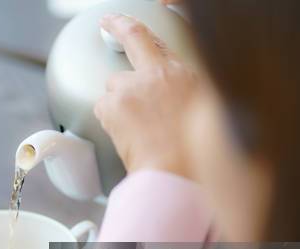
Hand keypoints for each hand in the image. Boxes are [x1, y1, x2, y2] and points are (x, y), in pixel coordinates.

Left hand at [94, 14, 199, 177]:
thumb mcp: (200, 110)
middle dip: (120, 80)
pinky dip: (110, 120)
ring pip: (113, 88)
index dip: (124, 27)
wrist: (175, 171)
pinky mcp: (112, 105)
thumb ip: (180, 91)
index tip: (112, 22)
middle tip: (124, 93)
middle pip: (124, 64)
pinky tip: (126, 135)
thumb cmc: (191, 152)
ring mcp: (130, 88)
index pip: (148, 39)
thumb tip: (168, 92)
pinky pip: (102, 108)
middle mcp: (154, 74)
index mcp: (180, 72)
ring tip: (137, 129)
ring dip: (119, 104)